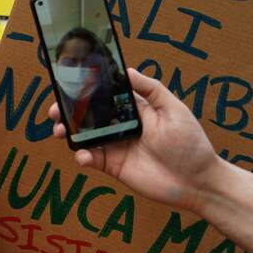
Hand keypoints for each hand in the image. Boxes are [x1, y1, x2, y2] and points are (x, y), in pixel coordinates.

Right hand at [48, 68, 220, 213]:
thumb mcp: (174, 109)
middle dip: (67, 111)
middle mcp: (119, 125)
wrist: (198, 182)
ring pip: (83, 135)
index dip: (84, 90)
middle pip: (86, 114)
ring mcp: (114, 145)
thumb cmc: (191, 144)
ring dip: (68, 132)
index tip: (67, 85)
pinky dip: (82, 156)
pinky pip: (90, 158)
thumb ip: (151, 89)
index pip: (103, 95)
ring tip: (60, 131)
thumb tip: (126, 70)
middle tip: (55, 111)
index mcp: (132, 109)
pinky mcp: (112, 165)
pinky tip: (83, 155)